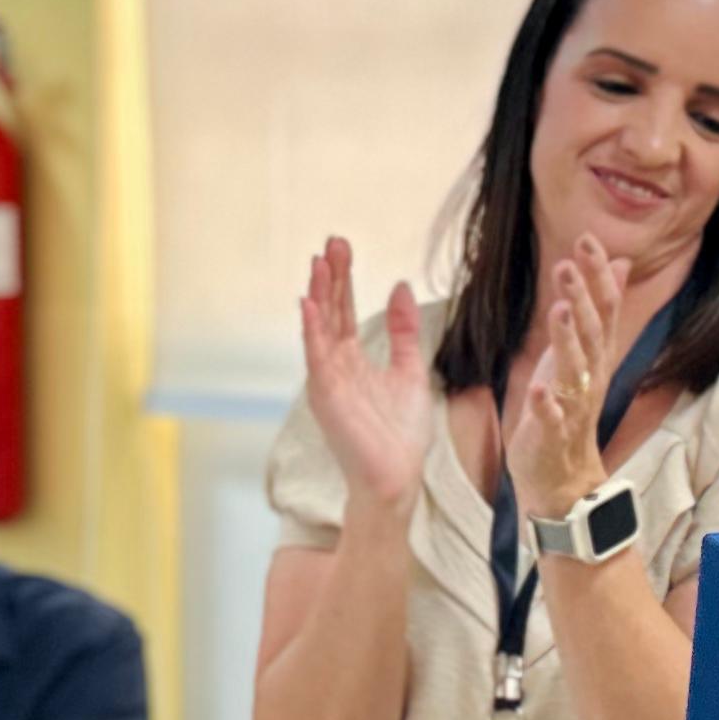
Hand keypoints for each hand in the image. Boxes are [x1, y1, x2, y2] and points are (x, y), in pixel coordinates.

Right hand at [300, 237, 434, 514]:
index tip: (342, 247)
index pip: (344, 311)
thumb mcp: (409, 369)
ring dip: (318, 294)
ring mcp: (328, 380)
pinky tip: (308, 304)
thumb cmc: (400, 434)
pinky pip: (316, 356)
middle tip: (331, 242)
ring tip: (319, 262)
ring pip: (320, 328)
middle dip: (330, 277)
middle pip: (330, 312)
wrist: (397, 477)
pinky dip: (311, 329)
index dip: (344, 279)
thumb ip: (403, 331)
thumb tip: (400, 287)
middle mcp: (335, 366)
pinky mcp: (326, 395)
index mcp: (353, 360)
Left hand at [502, 238, 626, 522]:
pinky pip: (552, 418)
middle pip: (591, 333)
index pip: (604, 309)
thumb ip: (602, 308)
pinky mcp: (552, 435)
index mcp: (596, 356)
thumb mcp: (587, 352)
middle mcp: (591, 377)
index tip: (586, 239)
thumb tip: (621, 262)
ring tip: (560, 309)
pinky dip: (547, 404)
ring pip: (575, 371)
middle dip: (582, 298)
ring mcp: (573, 407)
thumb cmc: (569, 407)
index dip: (596, 275)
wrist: (562, 476)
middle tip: (567, 263)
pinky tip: (539, 388)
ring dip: (567, 340)